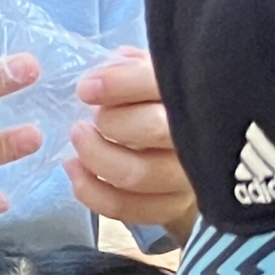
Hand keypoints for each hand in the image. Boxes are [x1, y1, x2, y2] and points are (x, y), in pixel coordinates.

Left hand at [69, 50, 195, 237]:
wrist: (192, 152)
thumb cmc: (164, 104)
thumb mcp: (153, 75)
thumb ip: (134, 66)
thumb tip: (113, 65)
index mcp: (197, 94)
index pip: (160, 83)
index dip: (119, 84)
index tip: (86, 88)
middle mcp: (199, 137)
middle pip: (153, 129)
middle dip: (110, 122)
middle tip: (87, 118)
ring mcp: (188, 178)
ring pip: (137, 174)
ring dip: (96, 157)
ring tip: (77, 140)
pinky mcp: (174, 208)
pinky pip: (129, 209)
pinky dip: (92, 192)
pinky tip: (75, 171)